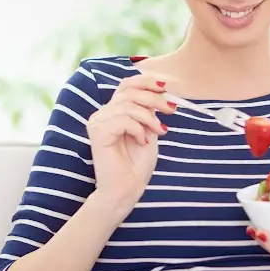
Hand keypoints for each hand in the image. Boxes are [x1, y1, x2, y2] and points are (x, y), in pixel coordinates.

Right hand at [87, 75, 174, 215]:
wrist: (127, 189)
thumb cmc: (137, 164)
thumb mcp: (149, 130)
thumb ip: (149, 111)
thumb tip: (161, 92)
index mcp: (113, 111)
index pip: (127, 84)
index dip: (146, 81)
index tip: (166, 87)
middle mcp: (103, 114)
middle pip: (129, 91)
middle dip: (154, 98)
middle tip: (171, 110)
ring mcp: (98, 122)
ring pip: (129, 105)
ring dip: (149, 118)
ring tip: (158, 132)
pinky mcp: (98, 132)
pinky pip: (124, 120)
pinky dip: (139, 129)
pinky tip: (143, 142)